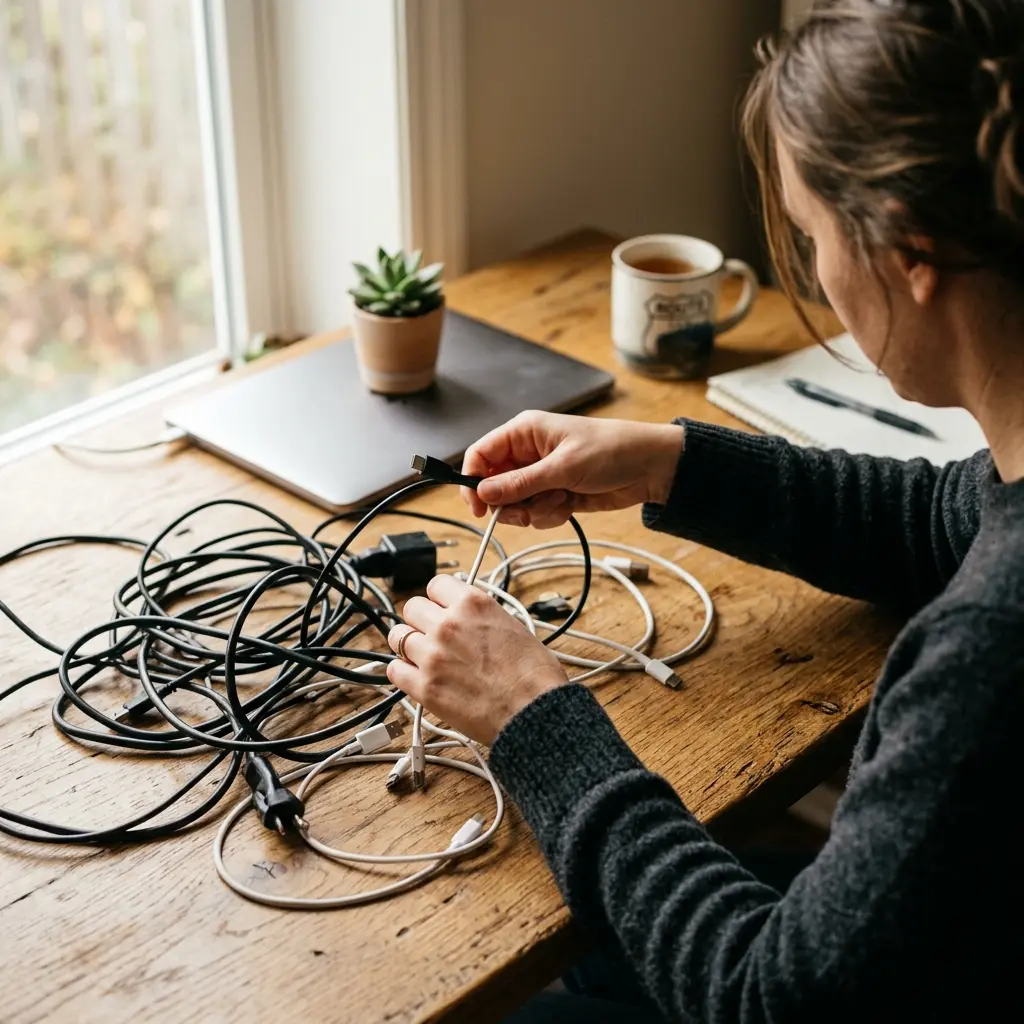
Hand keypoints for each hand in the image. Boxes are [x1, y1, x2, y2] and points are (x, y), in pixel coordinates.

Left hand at [386, 575, 567, 745]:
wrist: (533, 712)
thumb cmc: (534, 676)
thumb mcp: (514, 626)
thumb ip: (481, 617)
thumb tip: (469, 618)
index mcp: (473, 604)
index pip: (436, 585)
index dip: (439, 599)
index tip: (441, 608)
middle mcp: (448, 624)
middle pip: (411, 607)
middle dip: (420, 620)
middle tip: (431, 634)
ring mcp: (432, 655)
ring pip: (398, 637)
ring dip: (408, 645)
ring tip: (422, 656)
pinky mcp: (424, 687)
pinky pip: (394, 670)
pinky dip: (403, 672)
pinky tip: (416, 676)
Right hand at [460, 411, 683, 528]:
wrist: (650, 468)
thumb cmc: (612, 451)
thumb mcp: (563, 467)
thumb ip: (520, 483)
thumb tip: (483, 493)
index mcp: (524, 432)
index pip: (480, 454)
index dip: (473, 480)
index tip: (478, 508)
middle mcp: (528, 453)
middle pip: (494, 485)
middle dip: (510, 503)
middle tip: (528, 510)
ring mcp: (541, 475)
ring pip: (515, 504)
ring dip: (535, 510)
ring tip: (561, 499)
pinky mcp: (555, 494)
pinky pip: (536, 513)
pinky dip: (550, 515)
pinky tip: (571, 505)